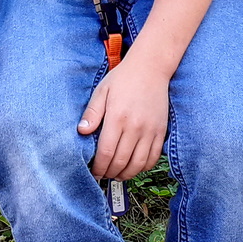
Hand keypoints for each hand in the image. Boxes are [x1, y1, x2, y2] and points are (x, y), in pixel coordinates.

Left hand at [78, 59, 168, 180]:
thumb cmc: (123, 78)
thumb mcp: (101, 91)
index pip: (106, 153)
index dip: (98, 167)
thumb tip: (81, 132)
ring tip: (117, 174)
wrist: (151, 67)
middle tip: (103, 175)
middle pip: (121, 161)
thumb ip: (91, 113)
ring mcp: (150, 130)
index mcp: (117, 117)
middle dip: (110, 173)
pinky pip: (153, 157)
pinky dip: (143, 167)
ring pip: (138, 164)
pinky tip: (134, 166)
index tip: (94, 172)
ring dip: (126, 174)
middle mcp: (135, 126)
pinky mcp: (161, 131)